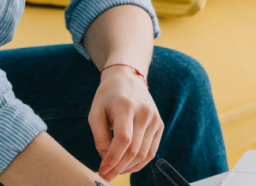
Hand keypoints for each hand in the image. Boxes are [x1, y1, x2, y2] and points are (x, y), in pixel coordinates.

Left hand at [89, 66, 163, 180]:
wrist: (128, 79)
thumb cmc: (108, 96)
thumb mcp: (95, 112)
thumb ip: (100, 136)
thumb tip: (105, 159)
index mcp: (126, 106)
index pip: (124, 139)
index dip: (113, 159)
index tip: (102, 170)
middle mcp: (145, 113)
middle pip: (134, 149)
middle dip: (118, 167)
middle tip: (105, 176)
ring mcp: (155, 119)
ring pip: (144, 154)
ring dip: (128, 167)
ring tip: (114, 171)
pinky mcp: (159, 125)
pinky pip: (151, 151)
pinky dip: (139, 163)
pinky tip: (126, 166)